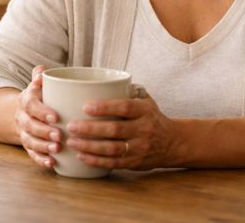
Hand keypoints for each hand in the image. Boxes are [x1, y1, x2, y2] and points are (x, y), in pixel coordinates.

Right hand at [15, 65, 61, 169]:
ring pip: (30, 142)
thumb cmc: (40, 95)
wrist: (24, 111)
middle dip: (44, 132)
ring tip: (57, 150)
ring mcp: (24, 133)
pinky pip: (31, 154)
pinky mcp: (28, 145)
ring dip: (43, 147)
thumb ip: (40, 75)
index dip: (42, 112)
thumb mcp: (38, 84)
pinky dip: (41, 159)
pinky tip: (52, 163)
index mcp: (26, 100)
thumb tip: (42, 72)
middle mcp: (22, 117)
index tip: (56, 117)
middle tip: (59, 136)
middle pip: (30, 126)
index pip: (31, 105)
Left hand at [65, 92, 179, 169]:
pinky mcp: (135, 163)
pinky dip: (96, 161)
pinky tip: (82, 156)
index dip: (104, 107)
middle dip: (90, 129)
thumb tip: (101, 80)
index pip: (124, 107)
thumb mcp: (146, 100)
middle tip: (71, 126)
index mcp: (145, 111)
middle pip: (114, 130)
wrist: (172, 142)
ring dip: (89, 146)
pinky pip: (113, 163)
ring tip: (72, 141)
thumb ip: (128, 90)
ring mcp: (140, 148)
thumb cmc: (151, 117)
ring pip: (112, 149)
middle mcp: (144, 129)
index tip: (85, 106)